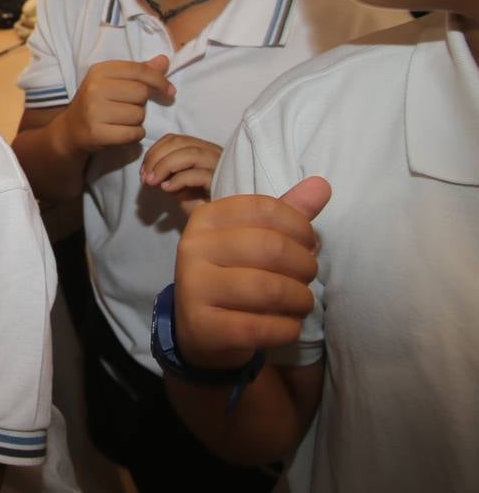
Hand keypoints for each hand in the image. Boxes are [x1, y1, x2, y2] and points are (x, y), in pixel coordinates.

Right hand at [62, 55, 173, 153]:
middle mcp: (95, 88)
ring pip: (139, 115)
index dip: (159, 80)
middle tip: (128, 106)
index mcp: (99, 70)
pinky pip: (133, 133)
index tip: (169, 91)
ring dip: (137, 120)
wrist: (71, 129)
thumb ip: (140, 71)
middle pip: (141, 93)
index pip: (139, 70)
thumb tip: (164, 60)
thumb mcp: (114, 81)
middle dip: (142, 102)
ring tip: (122, 120)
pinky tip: (123, 132)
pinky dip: (135, 135)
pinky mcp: (97, 133)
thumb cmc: (97, 102)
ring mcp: (94, 111)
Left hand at [142, 133, 222, 214]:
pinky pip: (198, 174)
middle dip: (156, 158)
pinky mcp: (223, 183)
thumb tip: (149, 169)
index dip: (155, 151)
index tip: (143, 170)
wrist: (222, 226)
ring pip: (190, 154)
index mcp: (204, 150)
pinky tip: (167, 189)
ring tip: (152, 182)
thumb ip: (168, 173)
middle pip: (180, 143)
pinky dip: (178, 179)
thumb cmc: (202, 205)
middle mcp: (215, 154)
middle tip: (145, 177)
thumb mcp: (180, 185)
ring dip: (164, 166)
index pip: (176, 139)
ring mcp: (222, 166)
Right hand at [173, 177, 330, 369]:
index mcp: (206, 217)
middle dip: (304, 266)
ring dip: (300, 299)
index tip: (308, 244)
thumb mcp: (256, 238)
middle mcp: (193, 247)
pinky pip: (262, 327)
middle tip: (307, 278)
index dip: (300, 226)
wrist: (201, 329)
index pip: (264, 208)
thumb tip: (322, 185)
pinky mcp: (205, 325)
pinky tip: (287, 325)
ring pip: (269, 289)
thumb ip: (287, 213)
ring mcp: (194, 287)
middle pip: (270, 247)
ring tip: (302, 302)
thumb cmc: (236, 274)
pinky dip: (287, 328)